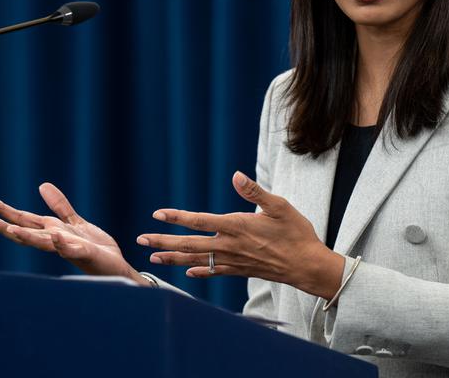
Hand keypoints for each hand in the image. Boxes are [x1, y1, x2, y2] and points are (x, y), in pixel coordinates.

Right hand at [0, 183, 150, 285]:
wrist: (114, 266)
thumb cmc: (94, 247)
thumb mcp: (74, 222)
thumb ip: (59, 206)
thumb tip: (42, 186)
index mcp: (52, 231)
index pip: (24, 219)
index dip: (5, 210)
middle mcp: (55, 240)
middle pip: (27, 232)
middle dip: (6, 226)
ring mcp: (68, 248)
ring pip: (44, 242)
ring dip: (28, 237)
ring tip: (10, 229)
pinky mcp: (85, 253)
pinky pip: (71, 249)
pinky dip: (62, 244)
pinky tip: (56, 236)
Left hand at [136, 171, 344, 299]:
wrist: (307, 266)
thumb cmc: (296, 233)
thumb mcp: (279, 206)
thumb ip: (255, 191)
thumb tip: (235, 175)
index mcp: (237, 226)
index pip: (199, 221)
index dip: (177, 218)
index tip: (158, 214)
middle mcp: (230, 245)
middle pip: (189, 244)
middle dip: (163, 242)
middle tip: (141, 240)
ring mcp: (233, 261)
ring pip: (197, 260)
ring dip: (173, 259)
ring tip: (153, 259)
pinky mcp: (240, 270)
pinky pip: (214, 272)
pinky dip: (199, 272)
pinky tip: (188, 273)